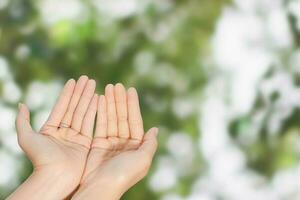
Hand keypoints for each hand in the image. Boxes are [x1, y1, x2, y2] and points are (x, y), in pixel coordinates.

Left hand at [8, 76, 97, 199]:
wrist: (54, 177)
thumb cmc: (39, 159)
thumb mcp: (26, 137)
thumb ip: (23, 120)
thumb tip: (21, 103)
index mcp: (51, 130)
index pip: (61, 107)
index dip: (67, 93)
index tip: (73, 80)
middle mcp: (64, 132)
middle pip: (74, 107)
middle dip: (80, 92)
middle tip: (87, 78)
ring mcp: (76, 137)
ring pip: (83, 113)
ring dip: (88, 98)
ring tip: (94, 84)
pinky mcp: (86, 143)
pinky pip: (91, 123)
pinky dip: (94, 111)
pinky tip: (98, 99)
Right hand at [72, 84, 157, 199]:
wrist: (101, 187)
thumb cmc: (124, 175)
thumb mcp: (143, 159)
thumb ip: (150, 144)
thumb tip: (155, 129)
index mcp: (137, 146)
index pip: (135, 121)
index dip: (133, 105)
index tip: (130, 90)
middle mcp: (125, 143)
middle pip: (122, 117)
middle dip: (120, 101)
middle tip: (116, 85)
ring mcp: (111, 143)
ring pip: (111, 118)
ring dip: (110, 103)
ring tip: (108, 87)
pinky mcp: (98, 144)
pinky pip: (100, 124)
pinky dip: (100, 112)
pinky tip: (100, 99)